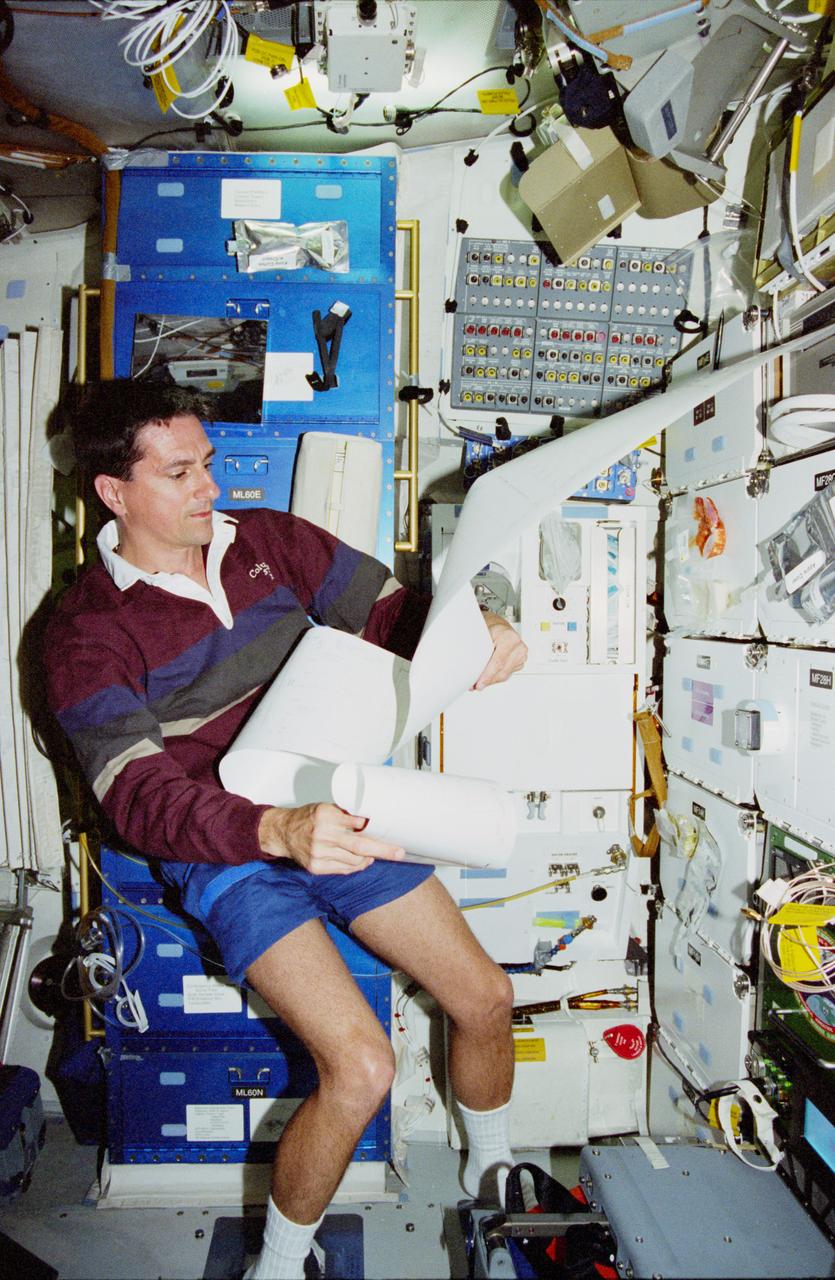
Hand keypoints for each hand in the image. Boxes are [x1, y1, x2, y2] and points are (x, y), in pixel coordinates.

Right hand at [258, 802, 404, 874]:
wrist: (283, 832)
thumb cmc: (308, 818)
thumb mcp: (326, 808)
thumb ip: (346, 814)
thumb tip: (371, 819)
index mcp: (326, 815)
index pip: (357, 823)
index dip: (373, 829)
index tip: (389, 831)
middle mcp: (322, 835)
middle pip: (359, 845)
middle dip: (382, 850)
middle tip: (399, 852)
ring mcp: (319, 853)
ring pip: (353, 860)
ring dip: (368, 858)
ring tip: (375, 855)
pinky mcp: (316, 867)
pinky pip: (343, 869)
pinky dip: (356, 866)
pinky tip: (361, 861)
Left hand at [472, 609, 527, 690]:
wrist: (499, 625)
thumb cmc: (490, 627)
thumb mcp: (482, 634)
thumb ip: (478, 649)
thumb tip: (468, 666)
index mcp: (509, 638)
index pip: (498, 662)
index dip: (488, 675)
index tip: (479, 683)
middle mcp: (518, 647)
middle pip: (502, 671)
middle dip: (487, 681)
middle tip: (475, 686)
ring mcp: (521, 655)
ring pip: (505, 675)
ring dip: (491, 681)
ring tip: (479, 683)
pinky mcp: (520, 662)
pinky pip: (507, 674)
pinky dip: (496, 677)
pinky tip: (488, 678)